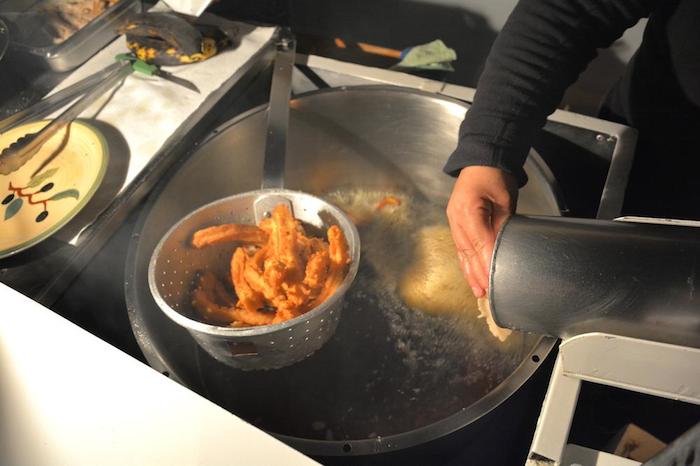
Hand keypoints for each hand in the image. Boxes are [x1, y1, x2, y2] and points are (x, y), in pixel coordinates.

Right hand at [446, 166, 517, 297]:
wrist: (482, 160)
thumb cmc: (495, 176)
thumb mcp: (505, 200)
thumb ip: (502, 225)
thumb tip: (503, 249)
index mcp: (469, 210)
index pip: (480, 243)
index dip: (486, 264)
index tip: (494, 281)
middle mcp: (457, 218)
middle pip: (468, 251)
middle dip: (477, 274)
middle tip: (486, 294)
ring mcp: (453, 221)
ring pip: (462, 252)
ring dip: (469, 272)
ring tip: (477, 290)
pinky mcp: (455, 222)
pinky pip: (460, 246)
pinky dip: (465, 262)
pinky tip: (469, 274)